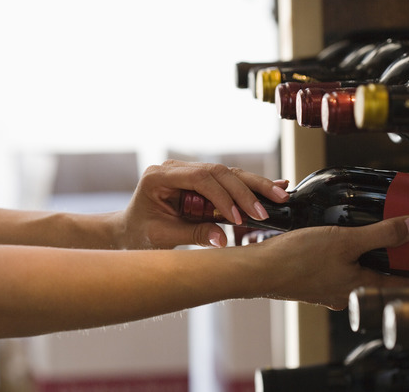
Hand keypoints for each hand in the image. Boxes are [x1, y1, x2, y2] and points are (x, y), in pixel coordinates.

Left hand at [115, 160, 288, 248]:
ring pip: (227, 173)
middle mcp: (174, 168)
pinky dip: (249, 186)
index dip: (222, 196)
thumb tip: (223, 239)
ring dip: (254, 186)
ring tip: (280, 194)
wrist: (129, 231)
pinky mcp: (199, 180)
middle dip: (244, 190)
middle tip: (265, 209)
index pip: (199, 178)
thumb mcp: (163, 238)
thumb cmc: (140, 235)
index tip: (238, 218)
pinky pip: (227, 181)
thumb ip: (192, 235)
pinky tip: (274, 185)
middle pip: (217, 171)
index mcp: (159, 177)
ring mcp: (187, 172)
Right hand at [256, 215, 408, 309]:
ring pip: (358, 274)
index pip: (403, 286)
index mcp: (361, 289)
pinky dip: (346, 258)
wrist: (258, 270)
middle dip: (393, 262)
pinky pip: (338, 270)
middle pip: (381, 279)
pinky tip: (337, 244)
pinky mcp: (313, 282)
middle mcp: (347, 294)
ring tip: (373, 238)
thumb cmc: (296, 260)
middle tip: (406, 242)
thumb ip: (382, 234)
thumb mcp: (344, 240)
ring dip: (368, 259)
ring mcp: (329, 289)